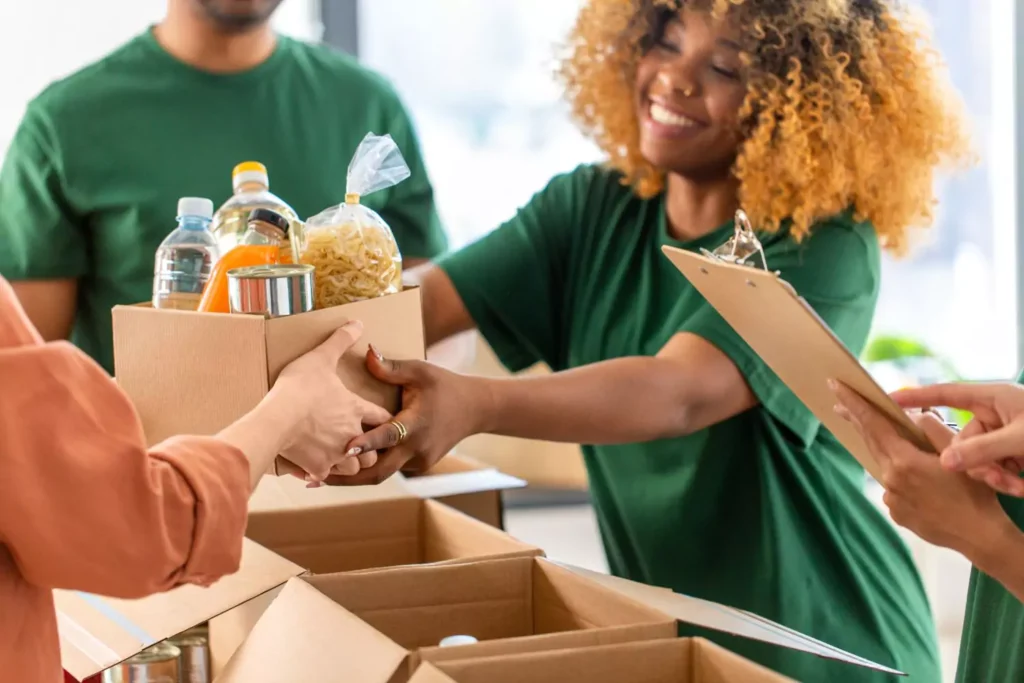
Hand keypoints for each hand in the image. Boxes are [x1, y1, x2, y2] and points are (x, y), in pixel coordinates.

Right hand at [268, 322, 391, 484]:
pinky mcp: (317, 467)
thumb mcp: (320, 357)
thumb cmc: (300, 387)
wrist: (278, 419)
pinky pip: (325, 476)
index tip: (381, 420)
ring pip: (354, 468)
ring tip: (340, 457)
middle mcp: (351, 434)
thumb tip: (358, 322)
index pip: (381, 417)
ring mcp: (335, 453)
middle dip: (370, 448)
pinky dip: (321, 474)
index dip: (383, 418)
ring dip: (349, 464)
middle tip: (361, 442)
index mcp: (355, 409)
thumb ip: (340, 340)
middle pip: (373, 448)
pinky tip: (313, 469)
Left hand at [323, 345, 491, 485]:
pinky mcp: (418, 465)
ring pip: (382, 473)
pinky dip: (369, 468)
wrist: (475, 410)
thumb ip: (391, 368)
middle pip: (378, 471)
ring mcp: (418, 461)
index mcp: (416, 424)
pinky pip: (390, 468)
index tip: (344, 449)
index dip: (366, 444)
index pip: (388, 436)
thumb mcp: (420, 371)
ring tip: (319, 476)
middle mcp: (417, 448)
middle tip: (315, 476)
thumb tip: (367, 352)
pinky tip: (345, 468)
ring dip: (354, 476)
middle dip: (347, 476)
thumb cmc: (445, 386)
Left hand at [831, 381, 1015, 561]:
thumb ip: (930, 428)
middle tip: (840, 405)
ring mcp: (891, 498)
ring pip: (884, 466)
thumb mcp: (956, 452)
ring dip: (886, 452)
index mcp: (904, 461)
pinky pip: (894, 488)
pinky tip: (922, 486)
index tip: (835, 386)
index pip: (872, 424)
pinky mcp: (896, 513)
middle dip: (856, 422)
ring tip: (896, 445)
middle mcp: (891, 479)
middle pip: (871, 443)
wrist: (979, 536)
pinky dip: (902, 479)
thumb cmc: (972, 492)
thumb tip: (910, 416)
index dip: (853, 404)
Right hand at [892, 382, 1023, 496]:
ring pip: (976, 459)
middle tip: (996, 477)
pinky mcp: (1009, 452)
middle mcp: (993, 415)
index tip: (891, 400)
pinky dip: (1005, 480)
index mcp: (992, 398)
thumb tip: (945, 462)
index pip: (946, 394)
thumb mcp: (1020, 438)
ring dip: (994, 476)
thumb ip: (983, 449)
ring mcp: (1000, 434)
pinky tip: (1021, 486)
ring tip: (1017, 486)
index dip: (917, 396)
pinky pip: (992, 468)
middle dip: (976, 462)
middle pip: (961, 439)